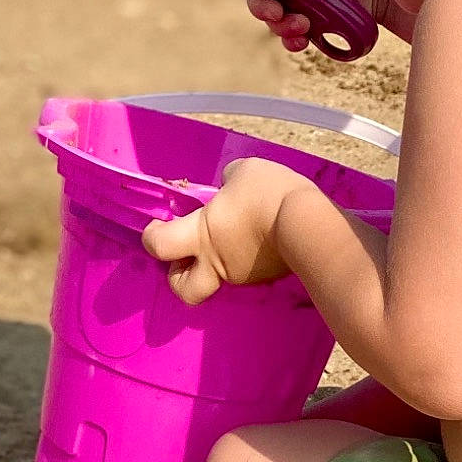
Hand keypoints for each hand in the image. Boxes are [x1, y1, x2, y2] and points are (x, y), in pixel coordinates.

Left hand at [141, 156, 301, 304]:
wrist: (310, 224)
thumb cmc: (269, 193)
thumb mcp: (244, 172)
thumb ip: (228, 183)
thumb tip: (229, 190)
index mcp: (202, 234)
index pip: (159, 246)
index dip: (151, 237)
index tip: (158, 225)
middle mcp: (217, 262)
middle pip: (184, 290)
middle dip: (179, 278)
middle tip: (187, 258)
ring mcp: (244, 275)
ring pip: (221, 276)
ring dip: (222, 258)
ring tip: (242, 232)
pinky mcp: (268, 277)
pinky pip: (250, 269)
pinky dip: (251, 256)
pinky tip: (266, 235)